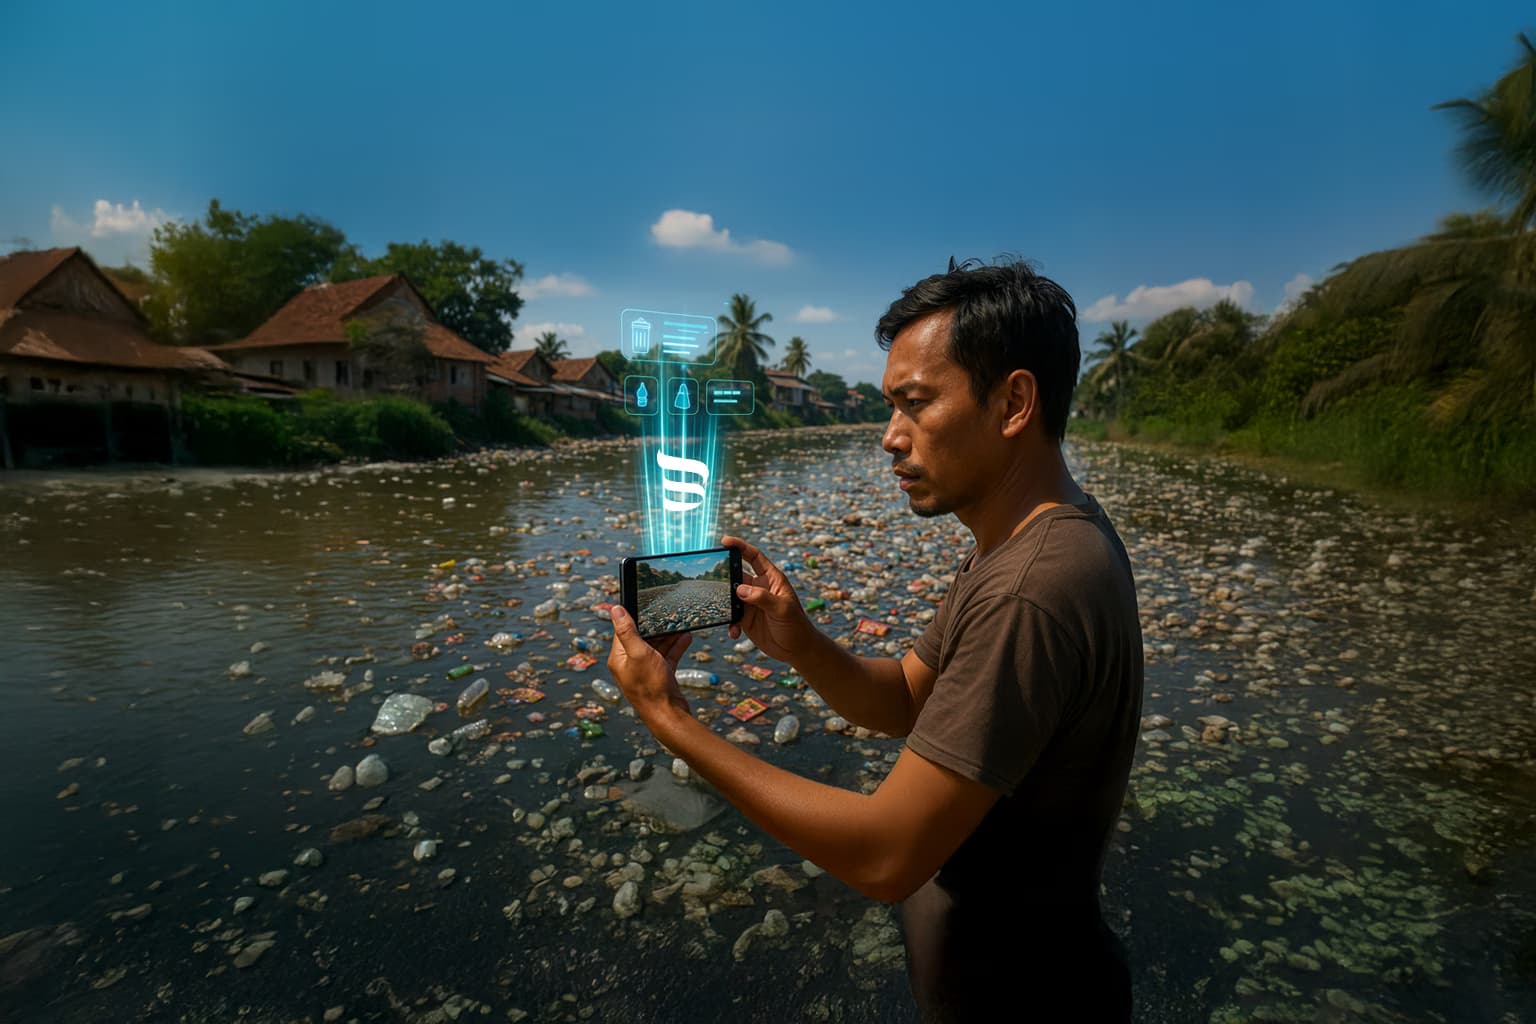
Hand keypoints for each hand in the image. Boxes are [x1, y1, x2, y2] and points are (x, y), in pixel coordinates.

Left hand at [608, 605, 693, 724]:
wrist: (668, 715)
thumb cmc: (651, 687)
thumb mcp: (639, 653)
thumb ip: (628, 631)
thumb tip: (615, 609)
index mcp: (619, 658)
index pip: (623, 631)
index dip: (634, 618)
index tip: (645, 605)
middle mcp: (630, 664)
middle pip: (642, 637)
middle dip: (656, 626)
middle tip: (667, 613)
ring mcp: (645, 671)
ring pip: (656, 646)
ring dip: (669, 636)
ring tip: (681, 624)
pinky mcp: (660, 675)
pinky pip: (667, 656)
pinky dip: (676, 647)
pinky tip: (686, 637)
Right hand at [721, 534, 813, 664]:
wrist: (797, 649)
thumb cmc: (796, 625)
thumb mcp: (782, 609)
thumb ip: (762, 597)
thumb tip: (739, 590)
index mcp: (771, 579)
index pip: (754, 557)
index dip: (740, 547)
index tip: (725, 541)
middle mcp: (759, 588)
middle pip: (737, 575)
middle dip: (724, 576)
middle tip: (710, 579)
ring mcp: (751, 603)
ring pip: (730, 596)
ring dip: (723, 602)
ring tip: (719, 610)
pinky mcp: (746, 619)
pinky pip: (731, 616)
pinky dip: (729, 623)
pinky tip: (734, 632)